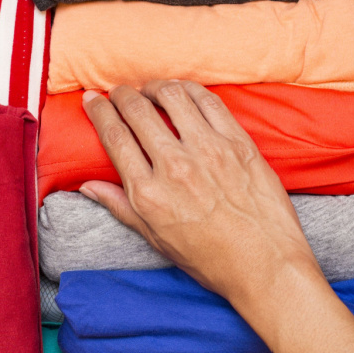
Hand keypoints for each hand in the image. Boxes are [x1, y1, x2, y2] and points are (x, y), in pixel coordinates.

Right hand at [79, 81, 321, 305]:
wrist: (266, 266)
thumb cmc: (211, 259)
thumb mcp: (156, 239)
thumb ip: (120, 207)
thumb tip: (87, 186)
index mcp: (149, 194)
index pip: (114, 136)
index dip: (98, 111)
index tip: (92, 100)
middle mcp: (175, 167)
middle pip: (137, 111)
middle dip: (121, 94)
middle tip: (118, 92)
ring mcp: (209, 151)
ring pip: (172, 96)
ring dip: (154, 86)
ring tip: (150, 89)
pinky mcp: (239, 143)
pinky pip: (209, 102)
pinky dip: (190, 90)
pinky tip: (182, 91)